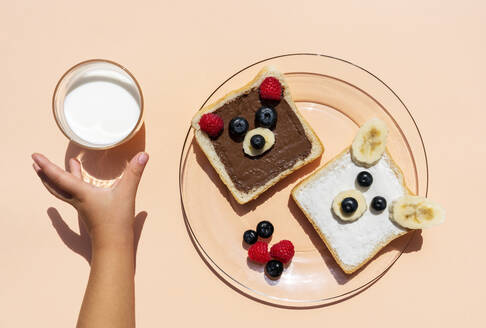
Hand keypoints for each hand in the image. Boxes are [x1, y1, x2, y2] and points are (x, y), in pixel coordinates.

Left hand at [32, 152, 148, 245]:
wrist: (114, 244)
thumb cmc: (117, 221)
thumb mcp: (127, 193)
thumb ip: (134, 173)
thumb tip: (144, 155)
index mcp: (82, 194)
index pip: (60, 177)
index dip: (47, 166)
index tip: (35, 156)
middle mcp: (77, 199)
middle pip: (55, 185)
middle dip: (45, 173)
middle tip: (35, 163)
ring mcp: (81, 206)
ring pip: (63, 190)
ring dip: (55, 179)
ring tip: (52, 168)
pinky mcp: (88, 210)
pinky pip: (73, 195)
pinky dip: (70, 185)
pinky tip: (79, 182)